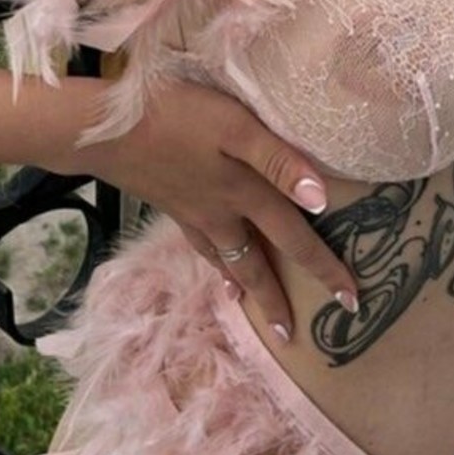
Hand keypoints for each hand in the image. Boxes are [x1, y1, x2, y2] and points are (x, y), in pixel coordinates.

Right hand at [42, 78, 358, 343]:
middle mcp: (220, 212)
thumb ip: (277, 160)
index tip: (351, 303)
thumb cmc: (175, 116)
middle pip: (258, 262)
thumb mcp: (234, 126)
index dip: (323, 267)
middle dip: (279, 299)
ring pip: (227, 259)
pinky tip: (212, 260)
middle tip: (294, 337)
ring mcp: (191, 212)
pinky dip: (212, 262)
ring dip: (246, 285)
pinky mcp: (169, 203)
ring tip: (254, 308)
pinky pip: (200, 245)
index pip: (294, 237)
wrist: (102, 128)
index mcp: (243, 193)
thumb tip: (320, 201)